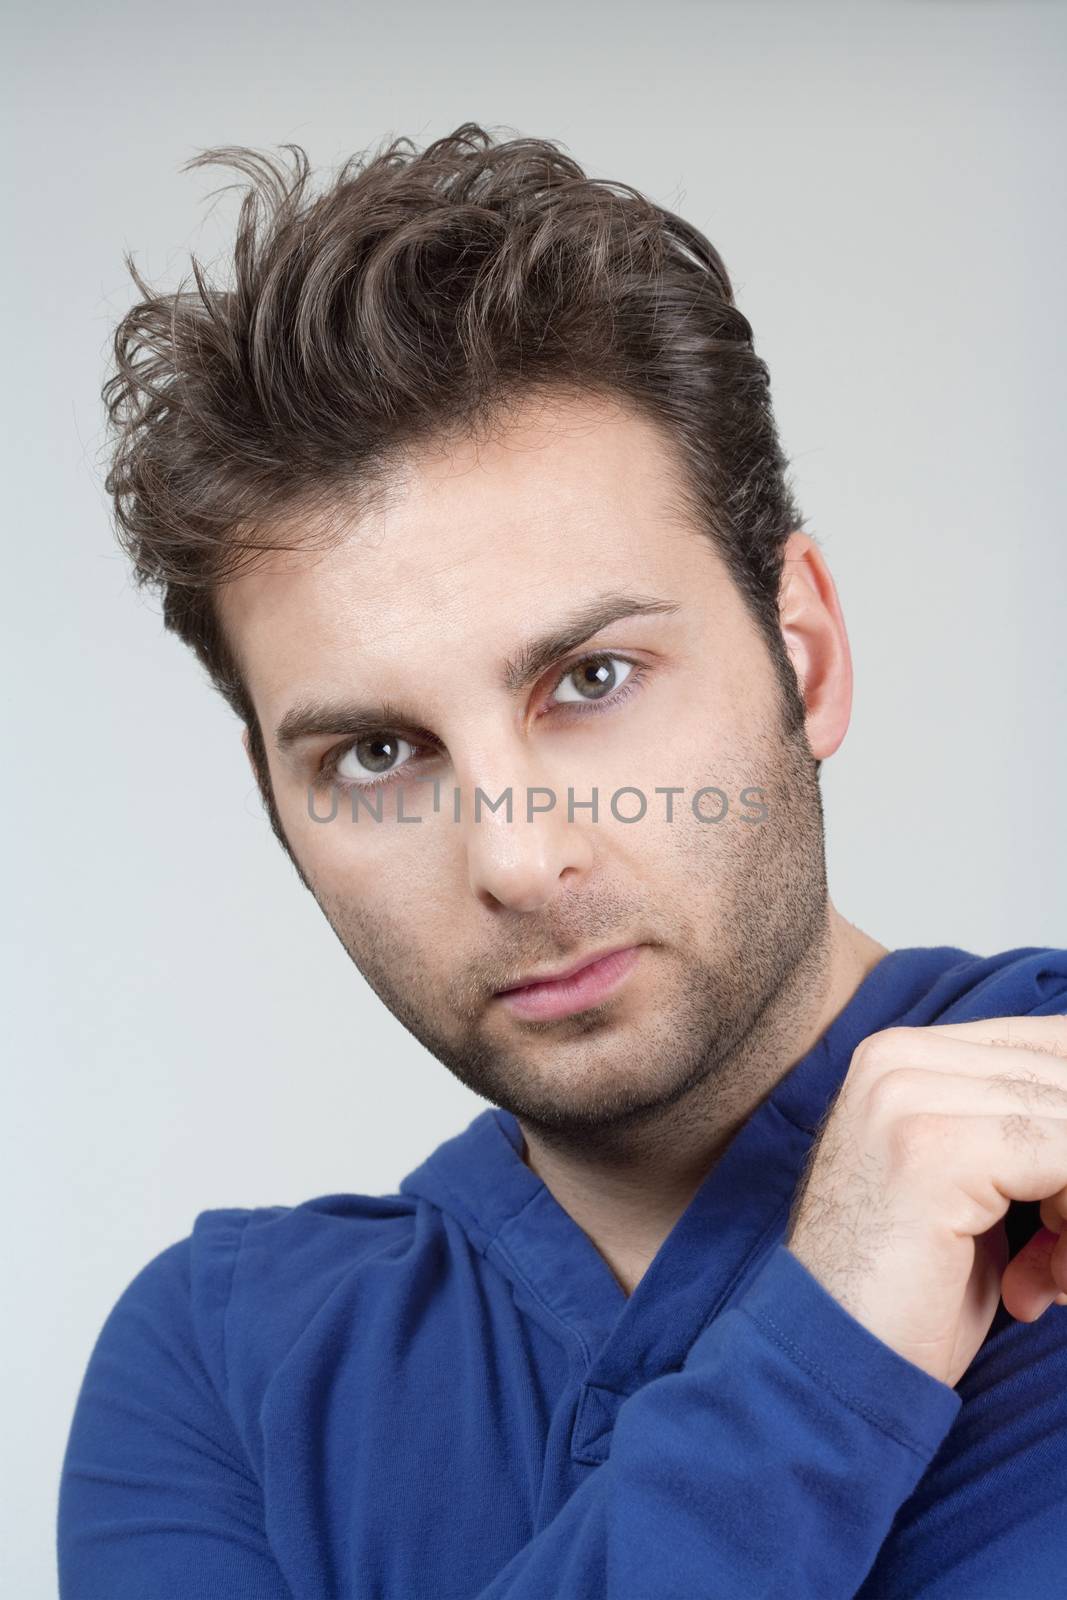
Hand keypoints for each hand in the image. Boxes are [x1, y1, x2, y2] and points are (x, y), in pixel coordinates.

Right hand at [784, 1016, 1066, 1387]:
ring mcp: (906, 1096)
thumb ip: (1022, 1131)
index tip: (1066, 1213)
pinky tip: (1049, 1279)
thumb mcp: (970, 1185)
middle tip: (1065, 1250)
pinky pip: (1063, 1155)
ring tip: (1056, 1274)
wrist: (832, 1362)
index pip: (1049, 1044)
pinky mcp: (930, 1149)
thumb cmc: (908, 1289)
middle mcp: (896, 1058)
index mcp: (900, 1054)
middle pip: (1062, 1075)